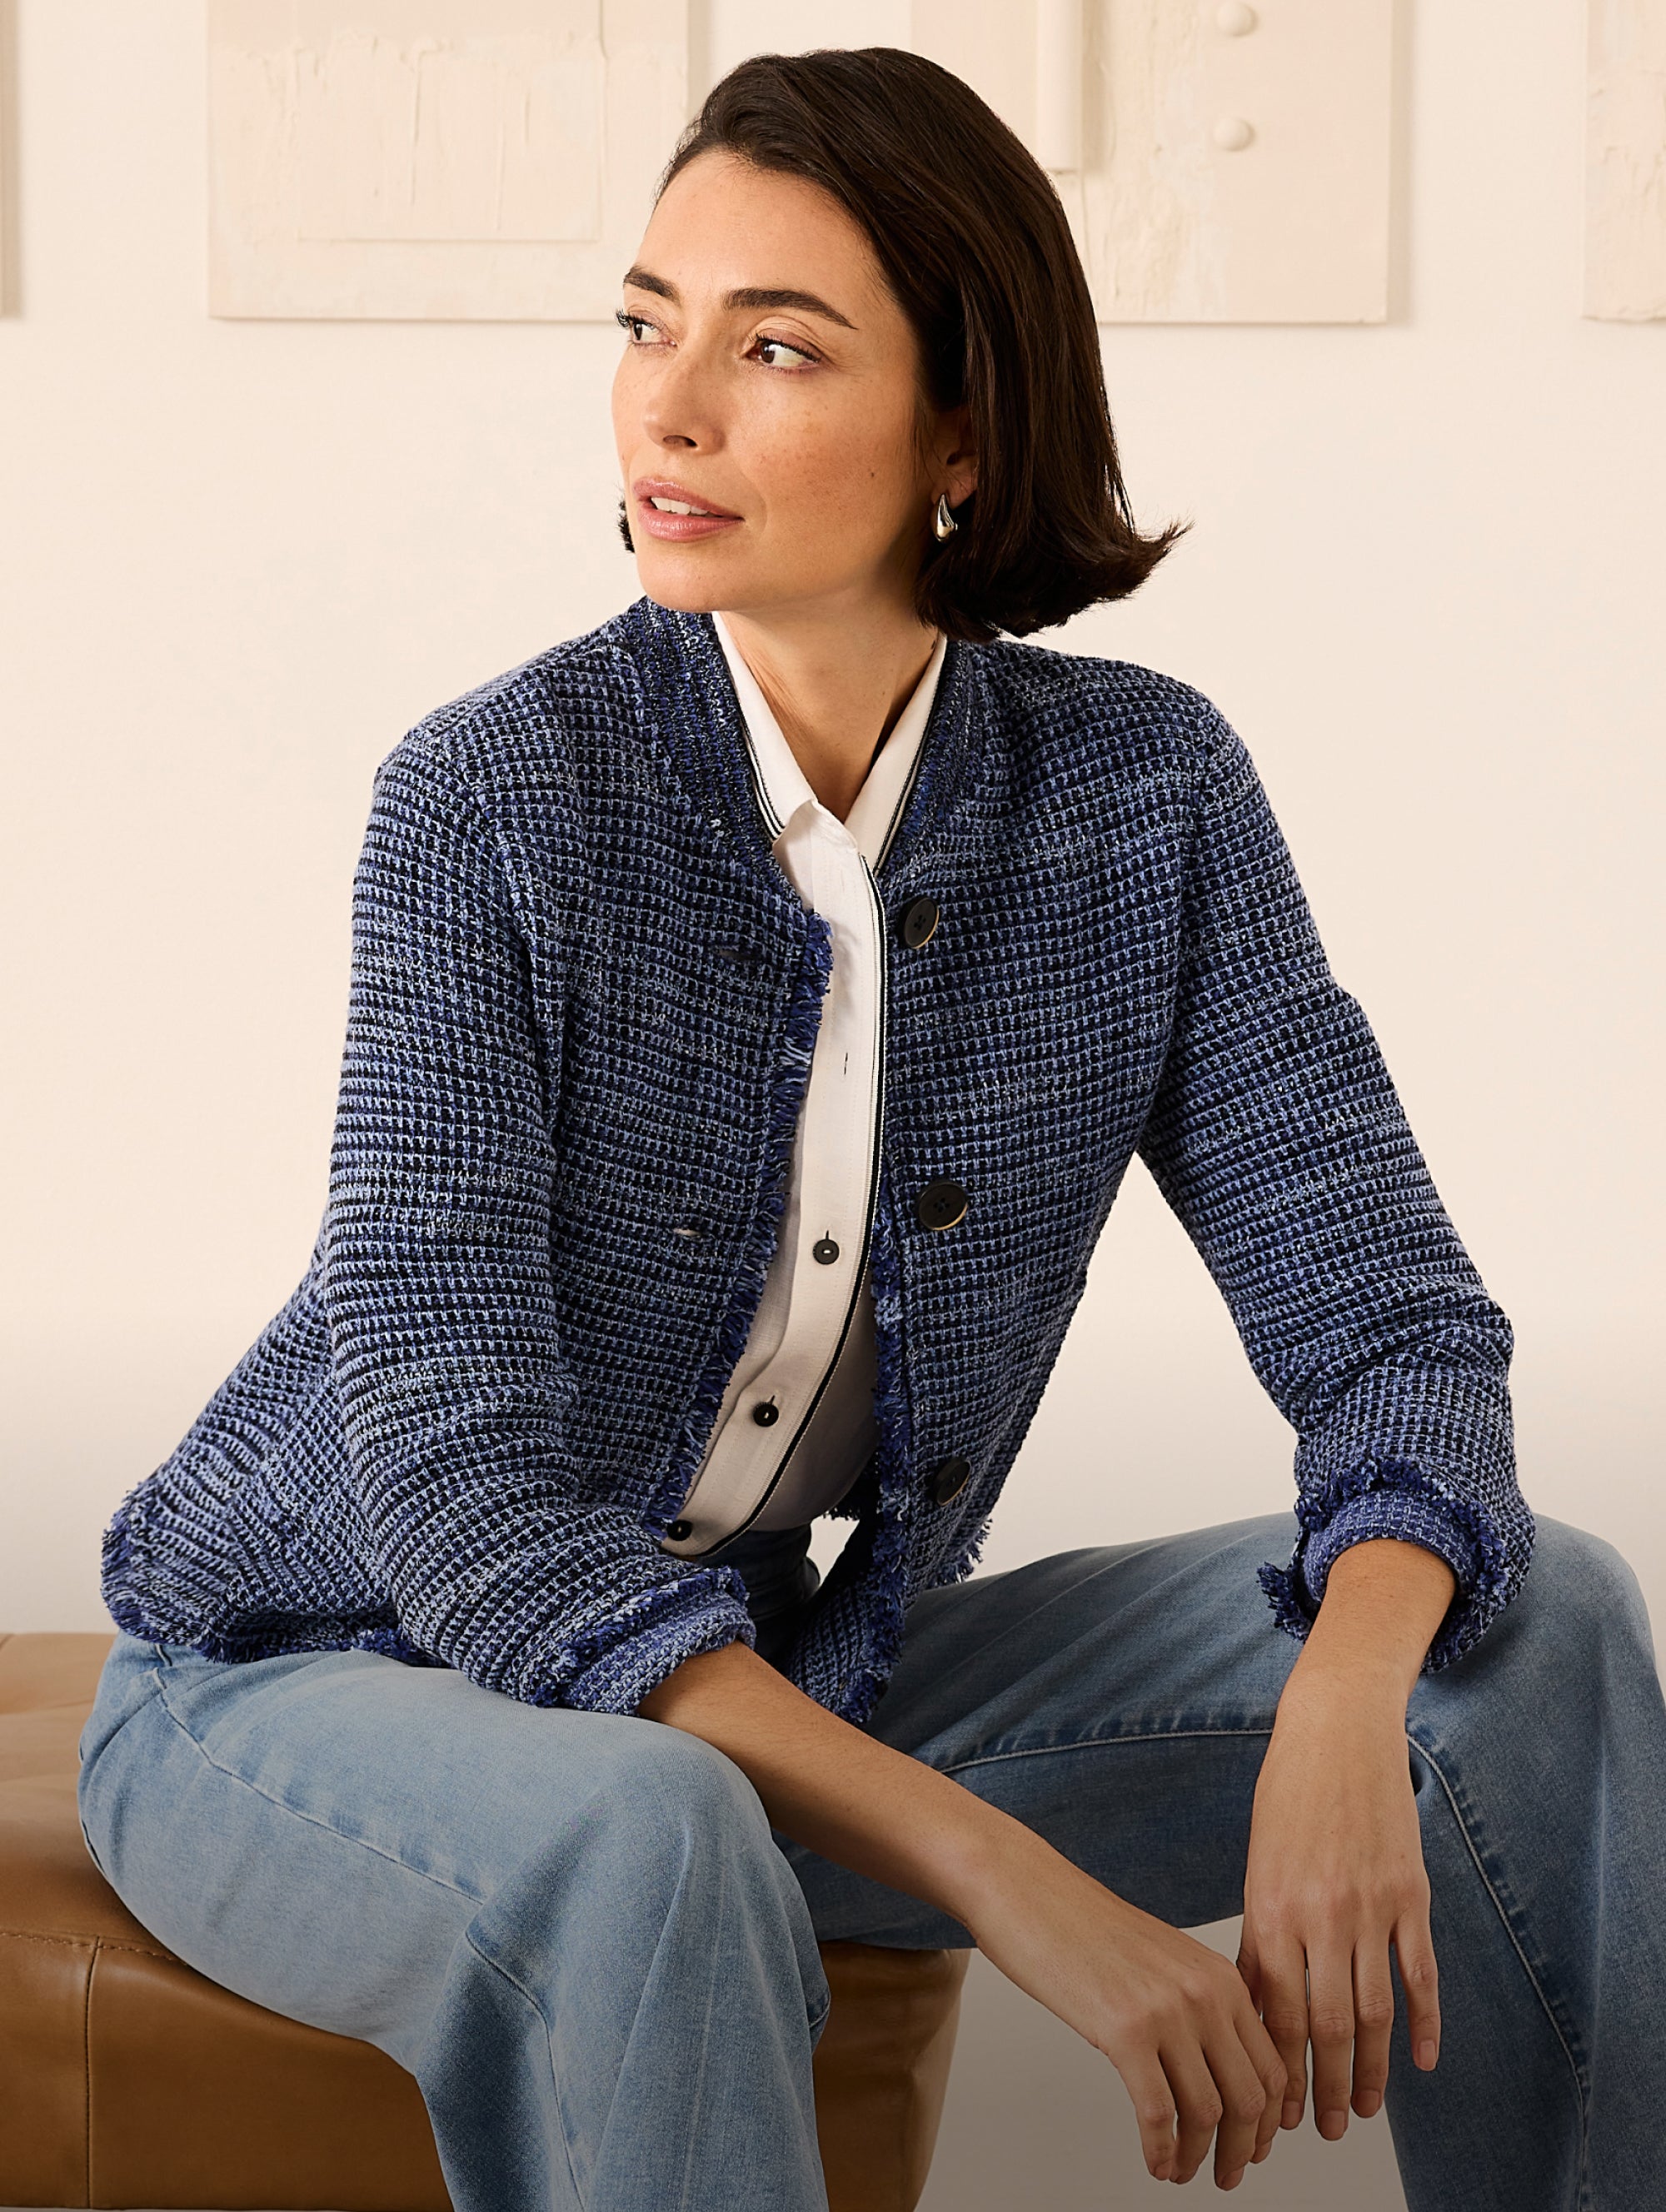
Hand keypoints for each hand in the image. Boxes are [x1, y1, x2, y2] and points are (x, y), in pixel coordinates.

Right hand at [967, 1844, 1286, 2188]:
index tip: (1255, 2146)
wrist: (1028, 1891)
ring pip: (1209, 2113)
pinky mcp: (1124, 2031)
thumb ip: (1198, 2003)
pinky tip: (1154, 2161)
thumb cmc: (1083, 1925)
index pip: (1270, 2065)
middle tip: (1228, 2174)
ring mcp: (1167, 2012)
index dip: (1268, 2120)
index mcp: (1220, 1975)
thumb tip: (1213, 2068)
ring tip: (1182, 2171)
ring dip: (1200, 2157)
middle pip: (1250, 2097)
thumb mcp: (1163, 1959)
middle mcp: (1205, 1993)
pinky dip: (1162, 2151)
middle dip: (1243, 2148)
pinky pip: (1159, 2114)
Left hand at [1237, 1541, 1451, 2143]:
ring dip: (1370, 2069)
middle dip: (1324, 2086)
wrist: (1337, 1730)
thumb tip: (1254, 2001)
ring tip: (1365, 2110)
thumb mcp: (1260, 1860)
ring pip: (1373, 2010)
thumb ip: (1262, 1931)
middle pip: (1324, 2024)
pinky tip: (1422, 2060)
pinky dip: (1424, 2022)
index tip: (1277, 2110)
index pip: (1273, 2012)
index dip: (1277, 2069)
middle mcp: (1320, 1913)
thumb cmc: (1288, 1793)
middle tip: (1325, 2128)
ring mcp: (1369, 1905)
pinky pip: (1420, 1973)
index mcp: (1271, 1906)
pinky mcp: (1410, 1894)